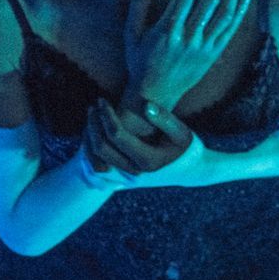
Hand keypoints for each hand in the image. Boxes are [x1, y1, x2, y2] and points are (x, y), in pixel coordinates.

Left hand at [79, 96, 210, 188]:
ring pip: (95, 158)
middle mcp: (134, 172)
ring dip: (89, 135)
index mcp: (148, 160)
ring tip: (92, 114)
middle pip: (101, 148)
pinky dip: (91, 147)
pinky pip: (97, 165)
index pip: (117, 135)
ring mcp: (126, 178)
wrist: (189, 171)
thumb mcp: (182, 131)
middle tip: (94, 105)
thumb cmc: (186, 147)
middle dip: (93, 124)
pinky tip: (95, 129)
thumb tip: (146, 105)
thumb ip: (165, 118)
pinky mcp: (121, 179)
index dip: (106, 115)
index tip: (103, 100)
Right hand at [122, 0, 254, 107]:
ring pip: (224, 13)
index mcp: (168, 31)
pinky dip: (240, 12)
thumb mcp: (130, 35)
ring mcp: (204, 46)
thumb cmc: (140, 63)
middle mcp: (189, 38)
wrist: (155, 95)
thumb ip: (136, 8)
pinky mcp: (213, 54)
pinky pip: (231, 30)